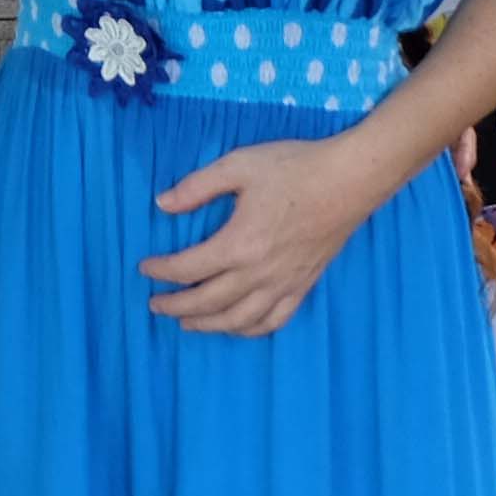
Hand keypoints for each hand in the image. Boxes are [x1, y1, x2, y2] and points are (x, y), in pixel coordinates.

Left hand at [139, 133, 385, 337]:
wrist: (350, 179)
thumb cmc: (295, 168)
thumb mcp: (239, 165)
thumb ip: (197, 187)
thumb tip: (162, 204)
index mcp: (238, 244)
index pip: (188, 268)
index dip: (161, 271)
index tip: (145, 268)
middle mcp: (259, 273)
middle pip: (208, 302)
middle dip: (176, 306)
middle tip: (155, 305)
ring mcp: (284, 284)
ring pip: (238, 320)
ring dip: (207, 325)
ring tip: (186, 323)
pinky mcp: (304, 285)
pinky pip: (274, 320)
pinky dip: (250, 330)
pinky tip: (237, 327)